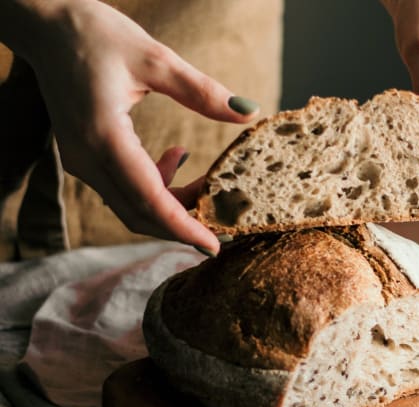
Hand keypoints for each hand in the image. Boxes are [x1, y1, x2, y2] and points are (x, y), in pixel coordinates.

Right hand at [1, 0, 259, 254]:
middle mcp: (86, 158)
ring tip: (207, 183)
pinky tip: (177, 157)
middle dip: (182, 223)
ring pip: (131, 204)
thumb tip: (249, 112)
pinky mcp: (84, 155)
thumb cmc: (95, 35)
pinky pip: (123, 187)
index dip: (182, 228)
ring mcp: (80, 160)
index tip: (213, 246)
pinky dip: (155, 185)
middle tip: (223, 222)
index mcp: (103, 137)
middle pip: (138, 213)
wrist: (46, 26)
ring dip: (171, 204)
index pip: (148, 200)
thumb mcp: (155, 59)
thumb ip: (202, 91)